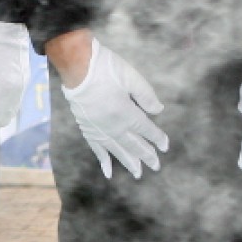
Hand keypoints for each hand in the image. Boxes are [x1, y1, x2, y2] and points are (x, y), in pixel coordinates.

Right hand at [57, 38, 167, 179]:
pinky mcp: (87, 129)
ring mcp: (99, 130)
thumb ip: (146, 95)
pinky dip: (103, 161)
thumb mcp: (131, 76)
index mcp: (126, 113)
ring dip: (129, 162)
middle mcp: (114, 126)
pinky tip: (108, 172)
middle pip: (134, 145)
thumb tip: (158, 110)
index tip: (165, 147)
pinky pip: (96, 149)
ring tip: (138, 174)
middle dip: (146, 156)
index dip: (157, 138)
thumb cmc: (105, 68)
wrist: (76, 67)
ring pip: (117, 150)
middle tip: (156, 166)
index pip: (146, 130)